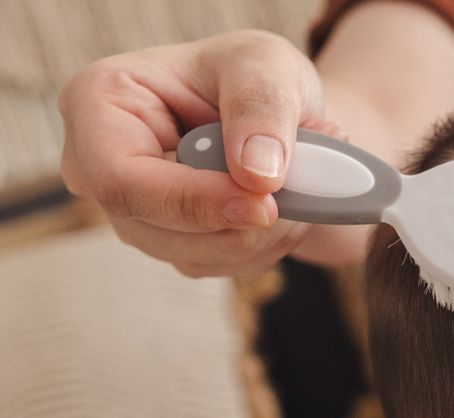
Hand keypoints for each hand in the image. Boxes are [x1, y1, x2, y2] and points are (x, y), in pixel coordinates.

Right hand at [58, 30, 347, 276]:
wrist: (279, 118)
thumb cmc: (256, 76)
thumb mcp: (265, 66)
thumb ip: (261, 110)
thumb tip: (256, 175)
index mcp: (99, 105)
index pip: (122, 180)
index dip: (193, 202)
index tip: (264, 205)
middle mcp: (103, 170)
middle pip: (164, 231)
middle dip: (245, 220)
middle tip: (305, 188)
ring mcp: (140, 217)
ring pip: (203, 256)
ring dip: (266, 233)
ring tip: (300, 182)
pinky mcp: (178, 247)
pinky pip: (229, 265)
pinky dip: (270, 242)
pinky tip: (286, 205)